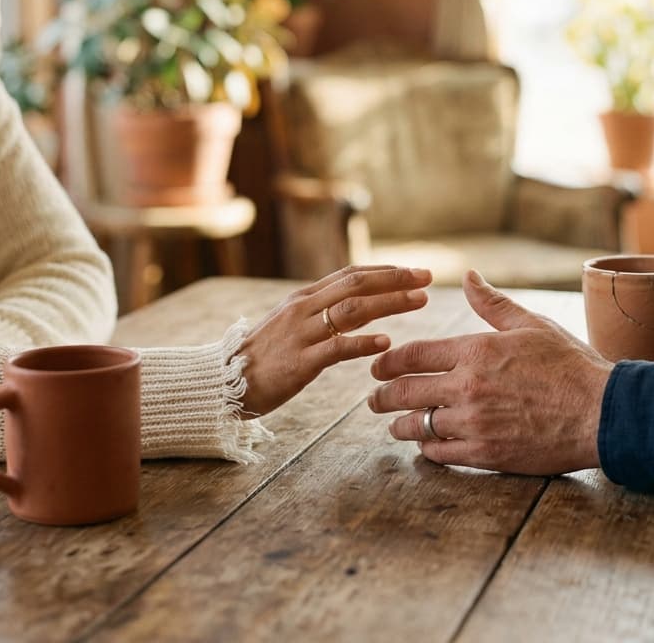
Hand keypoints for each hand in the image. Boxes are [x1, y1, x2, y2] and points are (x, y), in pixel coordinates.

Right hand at [238, 264, 431, 416]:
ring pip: (352, 310)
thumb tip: (357, 302)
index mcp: (304, 297)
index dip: (384, 270)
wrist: (226, 382)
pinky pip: (336, 348)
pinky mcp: (300, 362)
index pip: (350, 274)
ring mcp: (302, 333)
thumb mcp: (292, 324)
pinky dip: (363, 342)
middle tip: (427, 277)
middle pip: (356, 285)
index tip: (414, 270)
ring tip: (419, 301)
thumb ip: (321, 311)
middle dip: (395, 279)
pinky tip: (387, 341)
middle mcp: (304, 308)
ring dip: (390, 303)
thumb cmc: (264, 356)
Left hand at [367, 269, 612, 474]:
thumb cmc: (570, 364)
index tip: (378, 368)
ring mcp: (475, 423)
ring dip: (402, 426)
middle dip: (382, 396)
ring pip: (419, 426)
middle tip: (373, 400)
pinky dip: (428, 449)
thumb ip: (492, 303)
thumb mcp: (531, 324)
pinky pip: (441, 453)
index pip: (414, 355)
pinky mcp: (487, 454)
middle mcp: (467, 386)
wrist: (601, 412)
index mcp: (475, 350)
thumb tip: (468, 276)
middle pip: (406, 392)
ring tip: (395, 426)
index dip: (389, 362)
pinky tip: (426, 445)